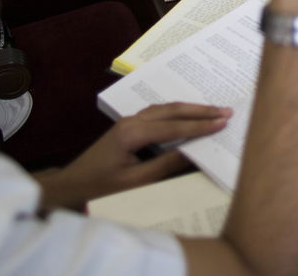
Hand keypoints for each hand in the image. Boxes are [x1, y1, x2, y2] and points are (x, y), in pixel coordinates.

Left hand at [32, 102, 230, 211]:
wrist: (72, 185)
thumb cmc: (101, 188)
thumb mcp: (135, 183)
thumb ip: (164, 166)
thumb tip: (192, 152)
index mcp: (132, 134)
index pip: (174, 127)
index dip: (200, 125)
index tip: (222, 122)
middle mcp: (131, 121)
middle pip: (172, 110)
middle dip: (201, 110)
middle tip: (226, 110)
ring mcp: (129, 121)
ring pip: (166, 109)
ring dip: (190, 109)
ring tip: (214, 110)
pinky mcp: (129, 126)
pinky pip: (158, 113)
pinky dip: (177, 113)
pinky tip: (188, 114)